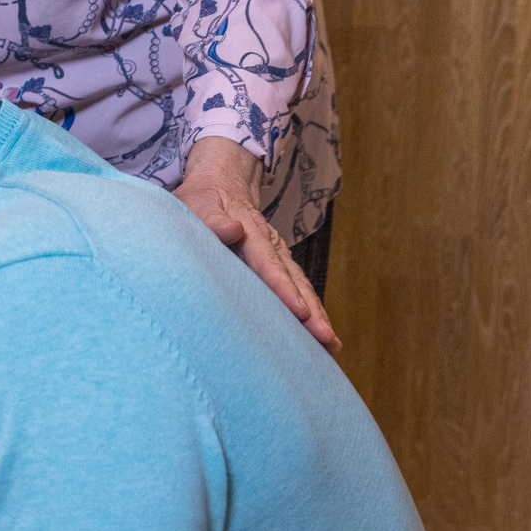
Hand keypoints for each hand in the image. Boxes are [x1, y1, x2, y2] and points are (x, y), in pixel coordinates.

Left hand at [173, 137, 339, 353]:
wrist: (222, 184)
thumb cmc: (203, 200)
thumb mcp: (199, 204)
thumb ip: (213, 219)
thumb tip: (233, 230)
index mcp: (251, 233)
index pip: (268, 264)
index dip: (283, 288)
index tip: (299, 312)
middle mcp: (271, 246)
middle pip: (294, 281)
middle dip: (310, 312)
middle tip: (324, 338)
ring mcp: (278, 256)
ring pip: (301, 288)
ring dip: (317, 317)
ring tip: (331, 346)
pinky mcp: (279, 267)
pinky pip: (299, 292)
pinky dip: (312, 315)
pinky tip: (323, 339)